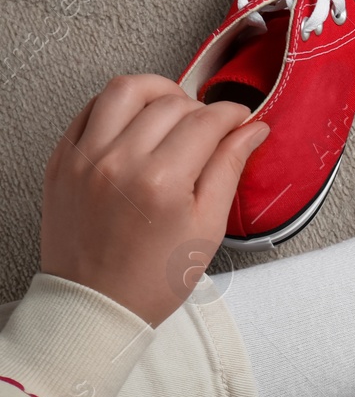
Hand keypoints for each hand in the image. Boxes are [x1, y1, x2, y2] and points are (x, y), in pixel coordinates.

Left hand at [40, 75, 269, 325]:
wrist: (95, 306)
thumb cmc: (151, 278)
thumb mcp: (208, 228)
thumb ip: (229, 169)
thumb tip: (251, 131)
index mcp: (161, 182)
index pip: (206, 121)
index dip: (233, 115)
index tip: (241, 120)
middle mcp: (118, 161)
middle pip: (170, 102)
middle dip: (201, 107)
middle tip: (211, 127)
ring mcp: (84, 158)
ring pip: (124, 89)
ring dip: (156, 91)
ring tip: (172, 110)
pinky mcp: (62, 161)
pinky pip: (90, 110)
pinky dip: (117, 105)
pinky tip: (136, 122)